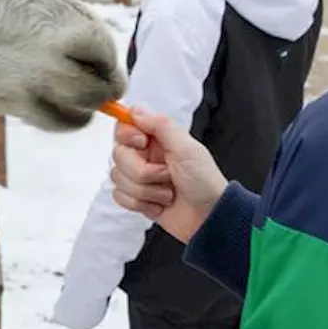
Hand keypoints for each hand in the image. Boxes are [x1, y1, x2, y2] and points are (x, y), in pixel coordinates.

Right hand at [110, 106, 228, 243]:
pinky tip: (159, 205)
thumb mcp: (187, 148)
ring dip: (146, 190)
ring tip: (167, 193)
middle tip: (167, 175)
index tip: (143, 143)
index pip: (124, 128)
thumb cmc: (204, 182)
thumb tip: (135, 111)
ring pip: (118, 178)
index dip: (128, 135)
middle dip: (143, 171)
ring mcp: (140, 178)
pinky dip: (141, 203)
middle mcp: (145, 157)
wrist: (209, 217)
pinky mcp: (137, 198)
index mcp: (157, 140)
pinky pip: (120, 197)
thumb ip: (161, 126)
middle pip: (118, 155)